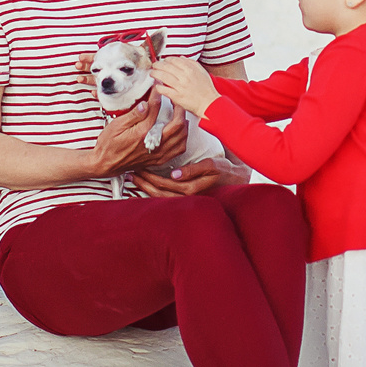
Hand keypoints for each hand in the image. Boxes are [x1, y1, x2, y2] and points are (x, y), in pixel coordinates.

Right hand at [82, 100, 184, 178]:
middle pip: (177, 124)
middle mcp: (153, 144)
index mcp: (142, 133)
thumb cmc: (109, 145)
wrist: (106, 164)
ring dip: (184, 124)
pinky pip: (178, 150)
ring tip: (180, 114)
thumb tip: (145, 104)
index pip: (156, 109)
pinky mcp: (158, 160)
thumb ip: (133, 115)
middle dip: (179, 109)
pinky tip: (180, 132)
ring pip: (181, 138)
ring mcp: (157, 154)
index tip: (158, 87)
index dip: (158, 95)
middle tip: (175, 100)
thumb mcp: (116, 126)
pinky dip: (182, 139)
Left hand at [132, 156, 249, 197]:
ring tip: (134, 178)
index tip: (138, 167)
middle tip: (130, 173)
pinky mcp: (185, 197)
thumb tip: (174, 174)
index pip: (163, 184)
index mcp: (190, 189)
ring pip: (160, 196)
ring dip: (145, 187)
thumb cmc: (223, 171)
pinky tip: (145, 185)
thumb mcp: (210, 166)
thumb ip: (193, 170)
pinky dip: (153, 191)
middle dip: (143, 183)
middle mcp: (186, 197)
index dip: (149, 176)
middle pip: (158, 192)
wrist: (235, 180)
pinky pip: (165, 197)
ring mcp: (185, 199)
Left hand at [151, 57, 218, 116]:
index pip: (174, 60)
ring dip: (155, 74)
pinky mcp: (177, 96)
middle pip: (166, 67)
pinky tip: (157, 86)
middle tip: (154, 65)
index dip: (166, 59)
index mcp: (190, 69)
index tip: (164, 60)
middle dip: (158, 65)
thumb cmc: (206, 89)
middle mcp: (184, 77)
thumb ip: (191, 63)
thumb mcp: (202, 72)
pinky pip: (164, 90)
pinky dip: (158, 87)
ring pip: (163, 76)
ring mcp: (180, 87)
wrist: (209, 104)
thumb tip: (181, 58)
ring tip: (152, 73)